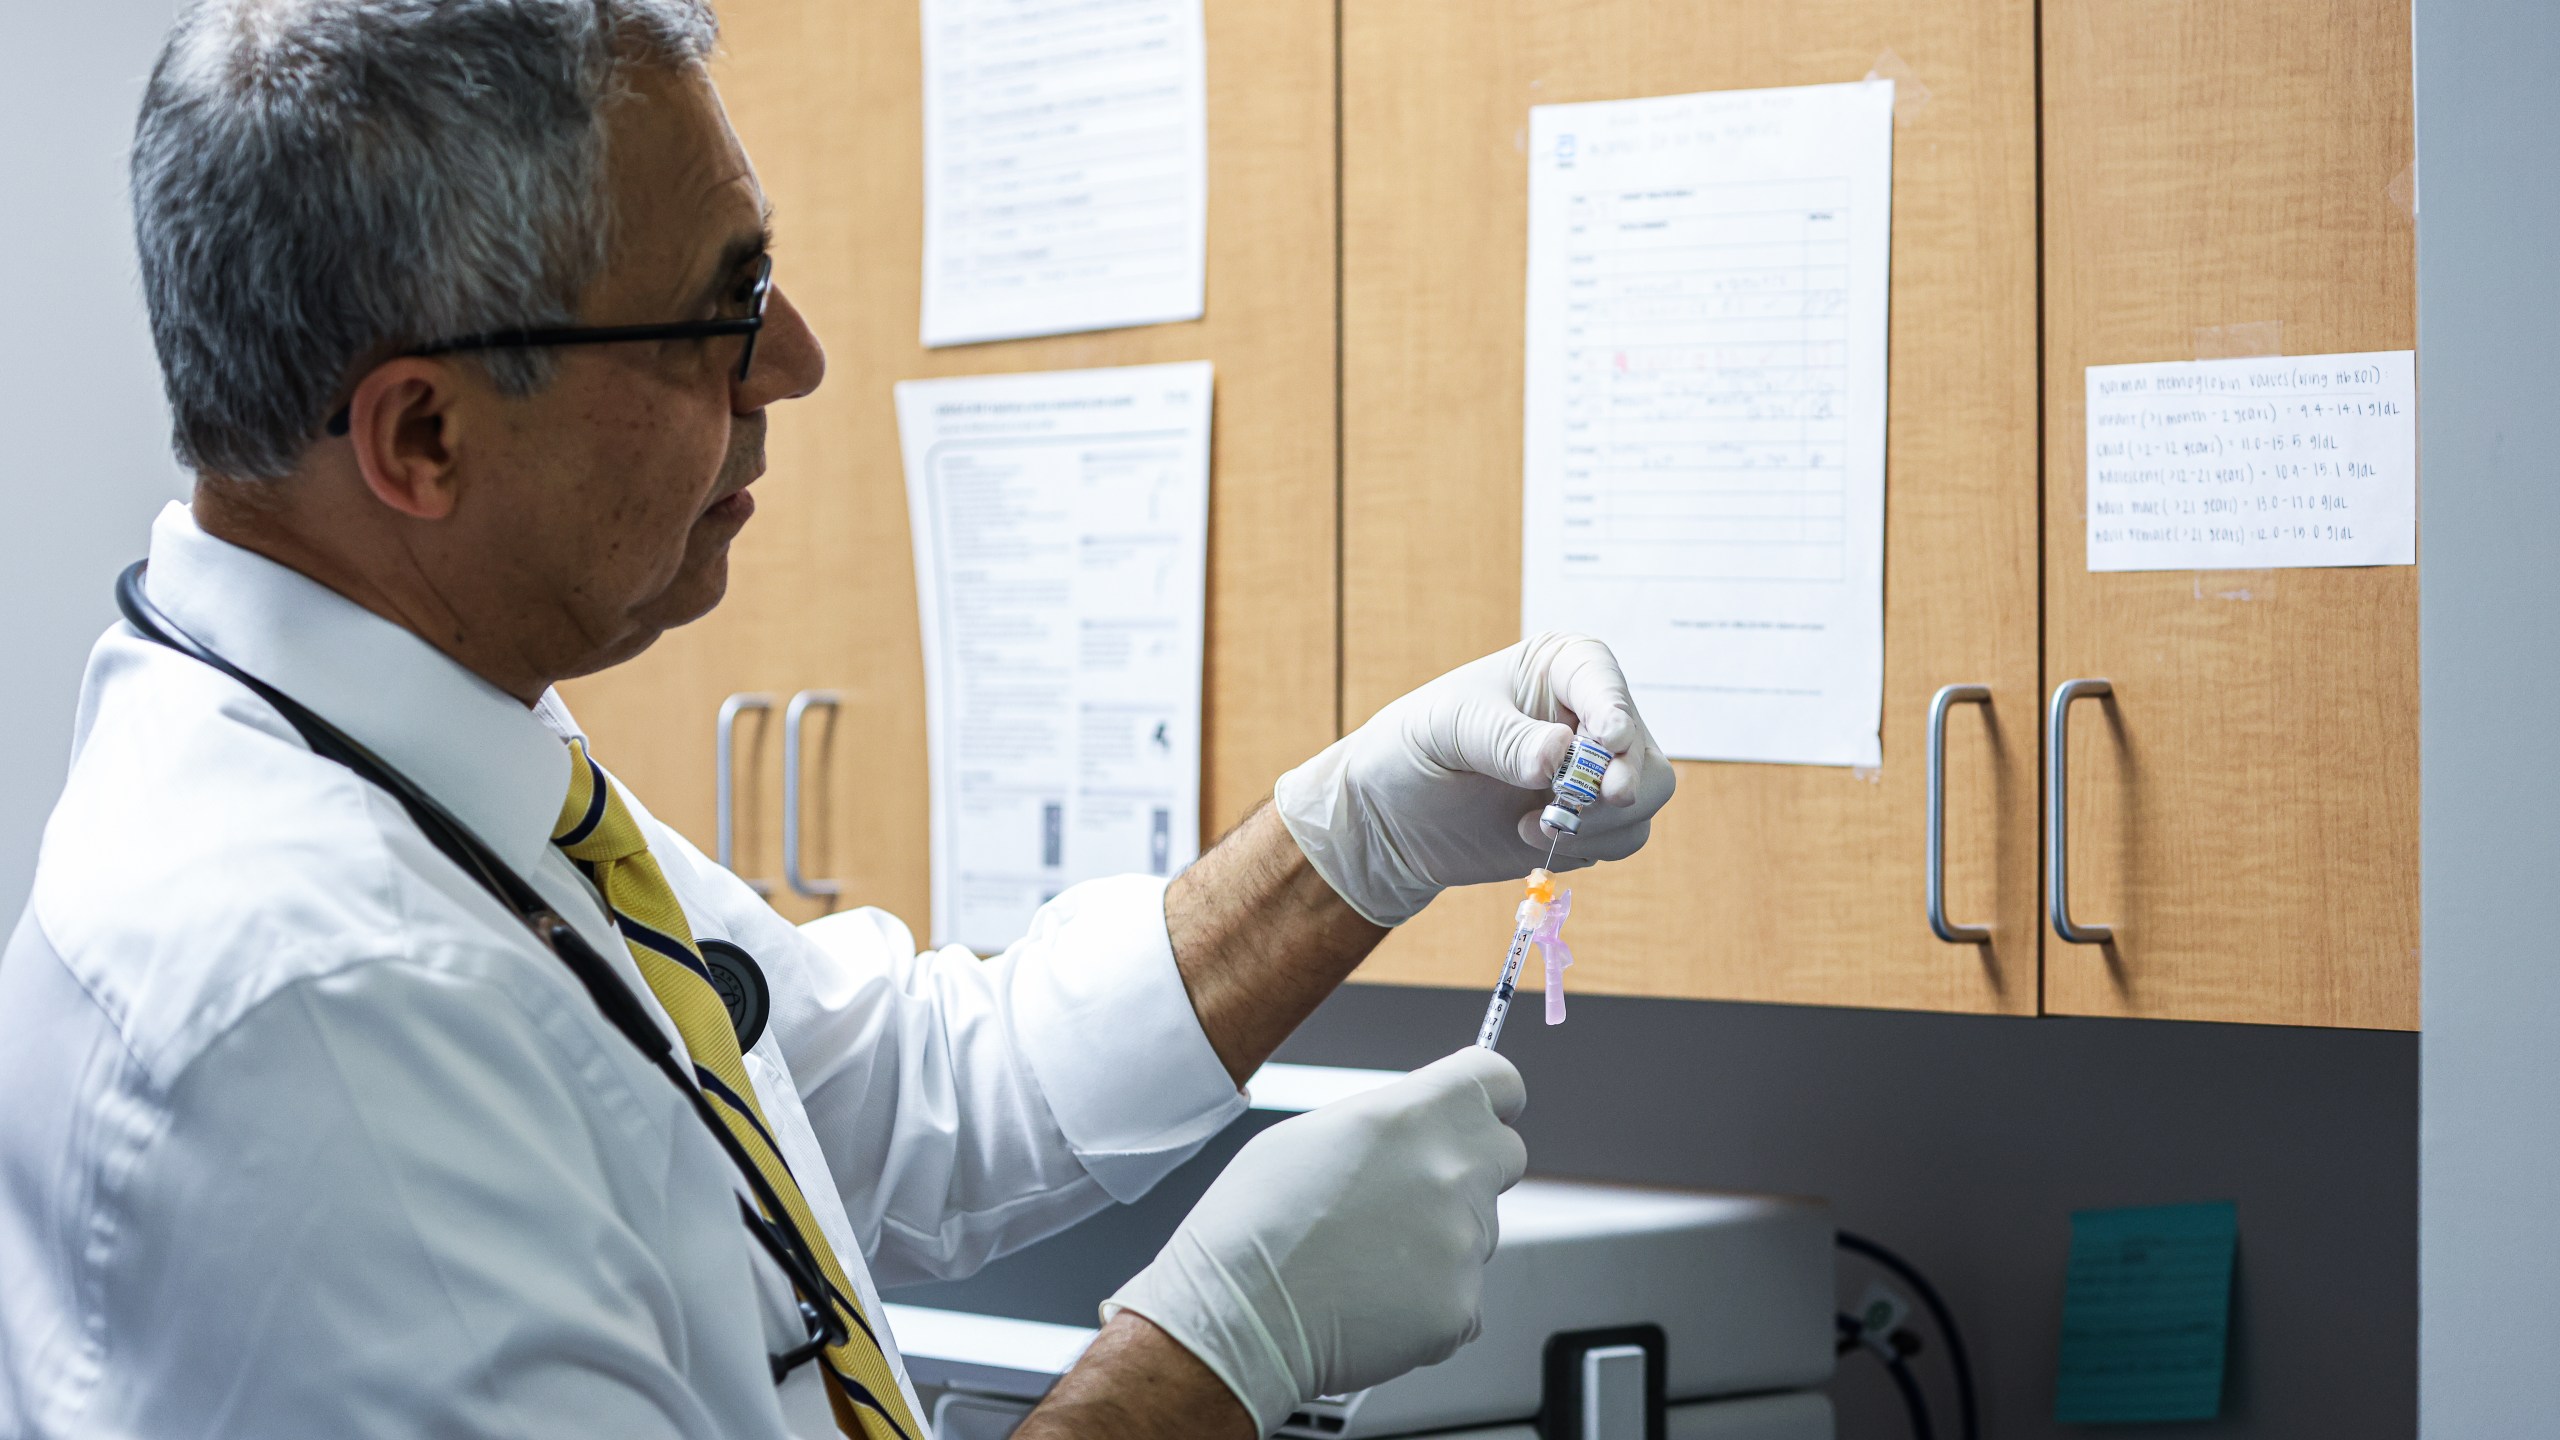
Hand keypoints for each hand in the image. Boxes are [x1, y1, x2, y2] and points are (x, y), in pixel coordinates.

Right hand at [1101, 1049, 1530, 1434]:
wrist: (1234, 1316)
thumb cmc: (1254, 1224)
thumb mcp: (1310, 1133)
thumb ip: (1388, 1123)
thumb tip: (1418, 1127)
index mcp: (1414, 1115)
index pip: (1501, 1080)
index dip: (1491, 1098)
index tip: (1483, 1112)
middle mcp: (1451, 1172)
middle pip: (1504, 1155)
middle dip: (1469, 1170)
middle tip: (1408, 1198)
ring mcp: (1462, 1244)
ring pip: (1478, 1232)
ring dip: (1439, 1241)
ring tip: (1365, 1258)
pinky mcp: (1460, 1308)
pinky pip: (1463, 1298)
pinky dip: (1427, 1302)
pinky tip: (1372, 1301)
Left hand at [1274, 632, 1675, 925]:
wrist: (1391, 817)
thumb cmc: (1415, 747)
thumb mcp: (1449, 728)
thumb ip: (1504, 740)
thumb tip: (1559, 758)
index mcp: (1560, 669)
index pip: (1604, 679)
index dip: (1615, 709)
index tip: (1606, 738)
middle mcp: (1589, 716)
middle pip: (1644, 749)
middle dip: (1621, 780)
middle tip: (1583, 800)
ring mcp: (1594, 772)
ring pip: (1645, 797)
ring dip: (1603, 821)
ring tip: (1534, 826)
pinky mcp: (1590, 821)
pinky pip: (1624, 837)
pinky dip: (1591, 845)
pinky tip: (1529, 838)